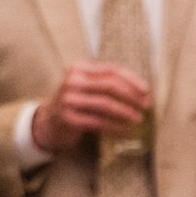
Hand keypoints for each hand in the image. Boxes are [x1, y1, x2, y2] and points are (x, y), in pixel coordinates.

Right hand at [32, 63, 150, 151]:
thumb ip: (107, 84)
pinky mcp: (68, 118)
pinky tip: (125, 128)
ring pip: (106, 104)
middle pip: (110, 85)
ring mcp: (68, 99)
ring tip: (138, 118)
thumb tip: (142, 90)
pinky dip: (115, 125)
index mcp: (79, 68)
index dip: (132, 80)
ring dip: (126, 112)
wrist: (49, 121)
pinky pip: (99, 121)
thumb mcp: (87, 87)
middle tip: (146, 105)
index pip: (111, 70)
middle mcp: (72, 81)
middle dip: (132, 96)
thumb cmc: (76, 103)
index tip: (146, 90)